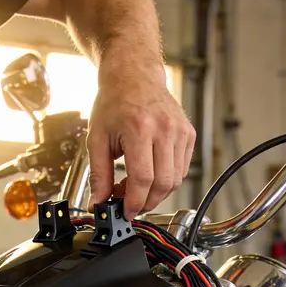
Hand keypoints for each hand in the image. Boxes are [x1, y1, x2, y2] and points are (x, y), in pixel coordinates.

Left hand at [87, 56, 195, 219]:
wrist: (134, 75)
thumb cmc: (114, 102)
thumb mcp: (97, 138)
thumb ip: (98, 174)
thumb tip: (98, 203)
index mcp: (139, 129)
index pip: (143, 178)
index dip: (134, 201)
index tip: (126, 212)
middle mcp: (164, 129)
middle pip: (163, 183)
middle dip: (146, 202)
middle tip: (131, 204)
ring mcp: (180, 131)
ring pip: (175, 180)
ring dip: (157, 193)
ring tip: (138, 188)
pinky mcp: (188, 134)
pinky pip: (182, 169)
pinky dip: (167, 179)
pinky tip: (151, 175)